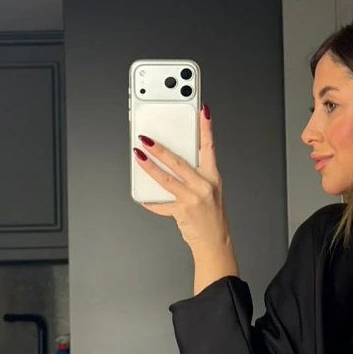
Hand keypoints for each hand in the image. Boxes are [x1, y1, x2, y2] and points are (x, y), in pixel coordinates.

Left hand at [136, 106, 238, 291]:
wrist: (214, 242)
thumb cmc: (212, 217)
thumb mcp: (210, 191)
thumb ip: (194, 176)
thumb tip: (172, 163)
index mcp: (212, 177)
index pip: (209, 147)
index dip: (206, 128)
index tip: (202, 111)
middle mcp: (203, 186)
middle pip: (178, 162)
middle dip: (160, 149)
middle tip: (146, 139)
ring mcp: (192, 199)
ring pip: (166, 179)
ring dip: (149, 167)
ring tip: (138, 156)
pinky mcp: (181, 212)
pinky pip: (161, 204)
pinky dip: (150, 200)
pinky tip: (142, 196)